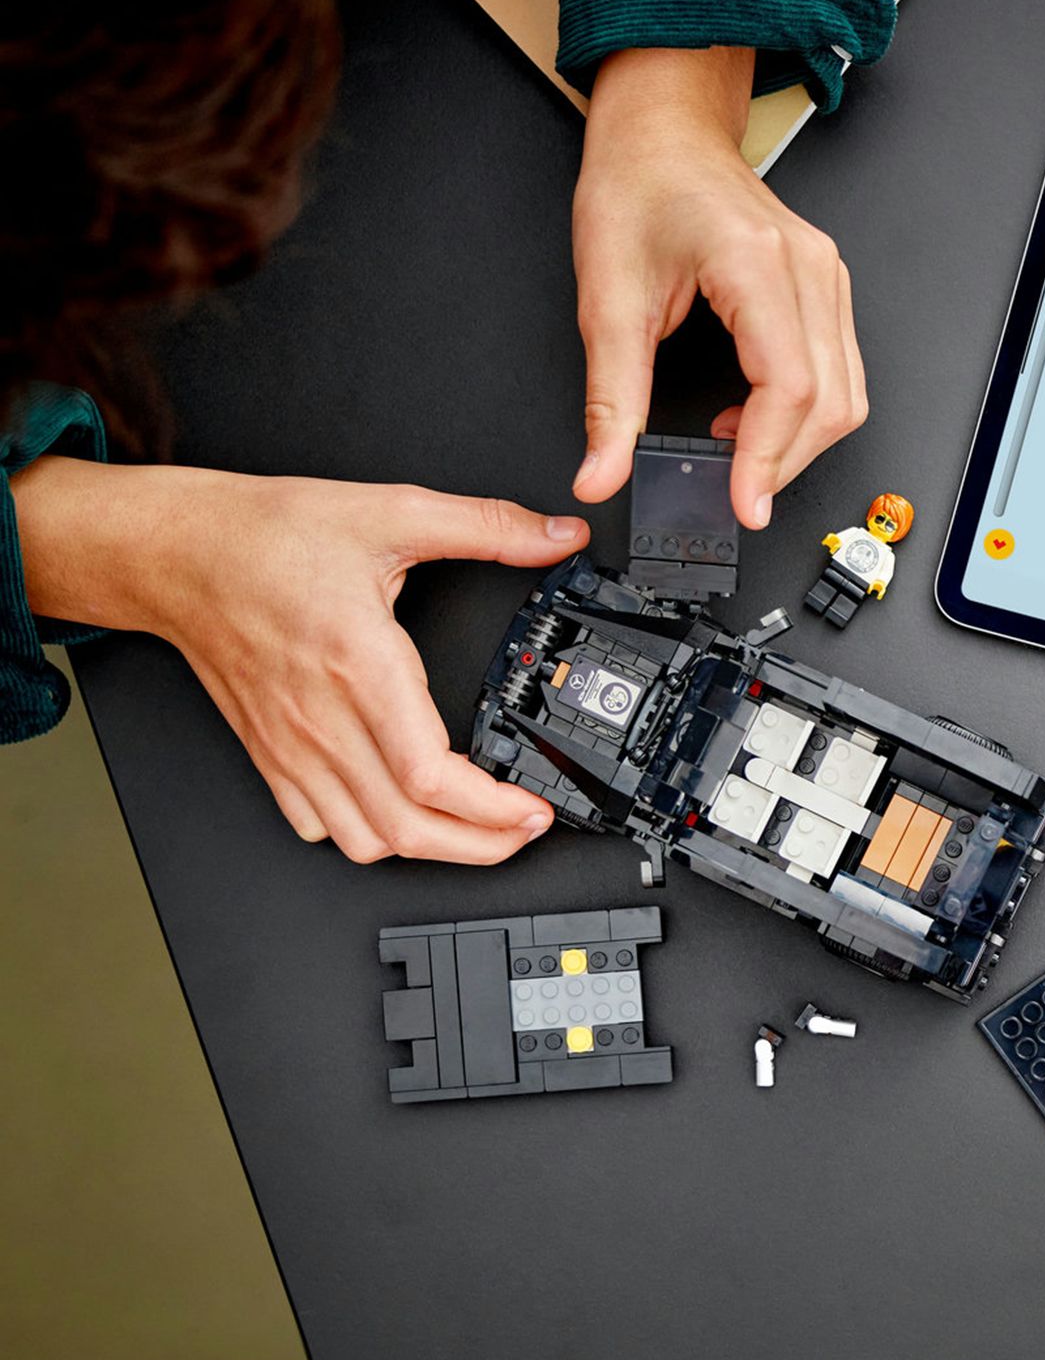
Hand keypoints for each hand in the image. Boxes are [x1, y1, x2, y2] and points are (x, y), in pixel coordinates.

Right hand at [16, 455, 588, 863]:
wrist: (174, 551)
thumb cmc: (265, 535)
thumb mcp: (390, 511)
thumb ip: (485, 525)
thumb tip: (557, 535)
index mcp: (359, 663)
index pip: (429, 775)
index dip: (492, 809)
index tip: (533, 808)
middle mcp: (321, 717)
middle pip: (406, 828)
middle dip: (481, 847)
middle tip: (521, 832)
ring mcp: (290, 745)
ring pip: (363, 840)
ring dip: (426, 848)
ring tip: (474, 831)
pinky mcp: (268, 754)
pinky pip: (316, 825)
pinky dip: (366, 834)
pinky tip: (400, 811)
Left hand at [570, 46, 866, 527]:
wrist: (663, 129)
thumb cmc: (637, 185)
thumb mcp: (606, 297)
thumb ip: (609, 399)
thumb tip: (601, 472)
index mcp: (756, 263)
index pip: (790, 386)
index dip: (770, 457)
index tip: (745, 504)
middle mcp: (807, 267)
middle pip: (831, 401)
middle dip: (787, 462)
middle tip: (738, 495)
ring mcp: (826, 275)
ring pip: (847, 393)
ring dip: (801, 442)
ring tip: (742, 454)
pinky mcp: (826, 285)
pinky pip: (841, 369)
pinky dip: (807, 411)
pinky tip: (756, 416)